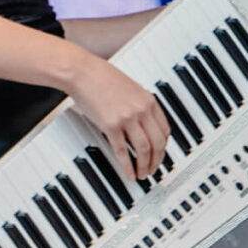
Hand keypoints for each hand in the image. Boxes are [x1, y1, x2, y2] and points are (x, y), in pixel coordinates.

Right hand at [65, 53, 172, 180]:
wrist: (83, 72)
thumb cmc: (101, 77)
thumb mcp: (130, 88)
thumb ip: (140, 106)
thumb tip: (143, 125)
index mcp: (149, 100)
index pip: (165, 130)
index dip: (163, 146)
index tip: (159, 154)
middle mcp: (142, 110)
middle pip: (158, 142)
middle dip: (157, 160)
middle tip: (152, 169)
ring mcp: (127, 118)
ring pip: (144, 149)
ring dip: (145, 166)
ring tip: (142, 174)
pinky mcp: (111, 125)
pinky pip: (122, 151)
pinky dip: (127, 166)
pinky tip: (128, 173)